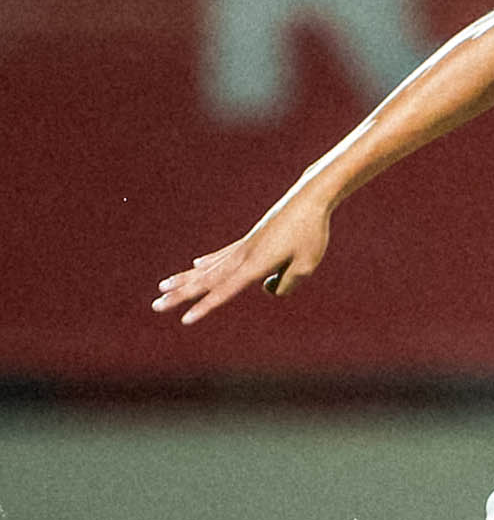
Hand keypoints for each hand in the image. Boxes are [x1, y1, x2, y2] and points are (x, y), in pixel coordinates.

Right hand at [152, 190, 331, 324]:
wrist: (309, 199)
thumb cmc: (312, 233)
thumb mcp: (306, 265)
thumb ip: (287, 284)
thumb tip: (269, 290)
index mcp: (255, 264)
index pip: (223, 292)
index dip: (204, 307)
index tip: (184, 320)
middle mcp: (243, 255)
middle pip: (205, 281)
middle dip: (180, 295)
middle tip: (155, 305)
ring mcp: (244, 246)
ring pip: (208, 268)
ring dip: (185, 279)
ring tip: (162, 286)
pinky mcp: (250, 239)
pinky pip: (223, 255)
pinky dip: (208, 263)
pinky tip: (195, 266)